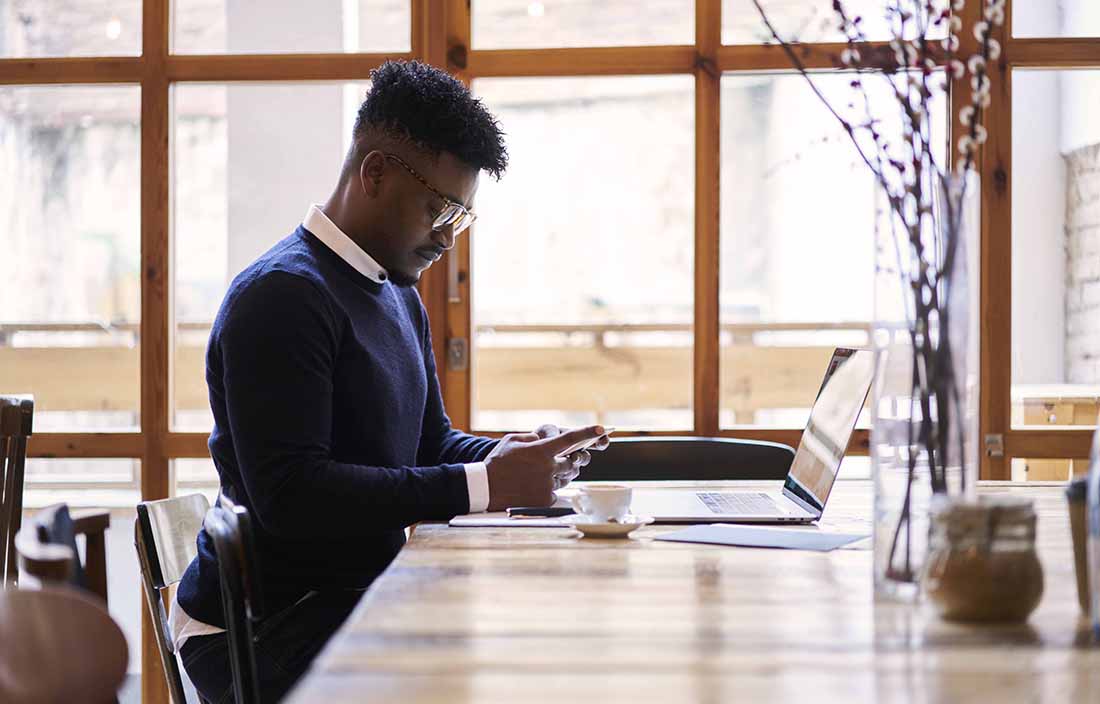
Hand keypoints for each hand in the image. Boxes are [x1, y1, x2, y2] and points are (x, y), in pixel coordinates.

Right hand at [484, 425, 607, 510]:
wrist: (485, 488)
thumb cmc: (498, 462)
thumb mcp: (512, 440)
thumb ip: (532, 437)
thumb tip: (544, 440)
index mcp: (541, 451)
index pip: (570, 439)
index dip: (588, 432)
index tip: (601, 428)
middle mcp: (548, 468)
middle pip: (571, 463)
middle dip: (566, 461)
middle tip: (554, 461)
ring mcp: (548, 485)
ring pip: (565, 478)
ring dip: (558, 475)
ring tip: (539, 474)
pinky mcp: (545, 500)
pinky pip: (556, 491)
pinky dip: (548, 488)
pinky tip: (533, 486)